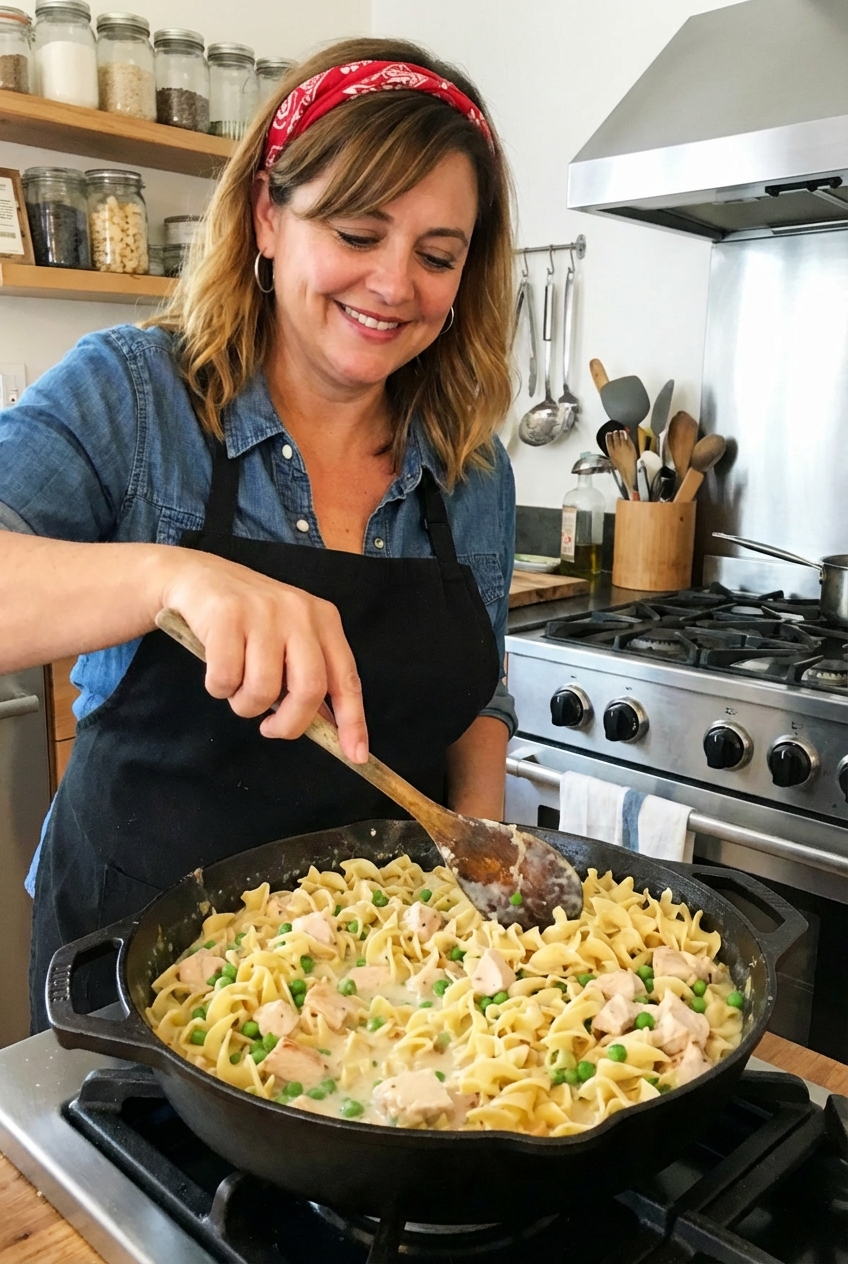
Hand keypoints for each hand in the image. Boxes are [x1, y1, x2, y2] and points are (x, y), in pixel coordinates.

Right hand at [155, 547, 367, 761]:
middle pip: (309, 688)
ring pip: (263, 690)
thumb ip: (307, 674)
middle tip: (270, 729)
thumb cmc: (248, 620)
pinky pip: (226, 679)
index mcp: (324, 619)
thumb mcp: (288, 637)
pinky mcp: (227, 615)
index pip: (346, 678)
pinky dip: (218, 688)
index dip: (353, 721)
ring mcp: (263, 612)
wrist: (198, 578)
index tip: (356, 756)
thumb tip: (328, 727)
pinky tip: (215, 669)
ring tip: (236, 688)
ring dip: (245, 705)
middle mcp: (299, 612)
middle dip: (290, 723)